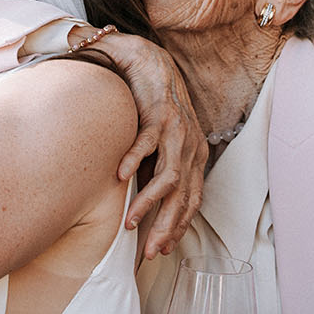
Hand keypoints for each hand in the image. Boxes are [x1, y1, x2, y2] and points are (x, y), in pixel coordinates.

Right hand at [88, 29, 205, 254]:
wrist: (150, 61)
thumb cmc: (151, 107)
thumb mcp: (159, 144)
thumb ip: (153, 170)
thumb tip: (138, 203)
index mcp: (194, 155)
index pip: (192, 200)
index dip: (179, 226)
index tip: (162, 249)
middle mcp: (190, 146)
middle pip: (183, 196)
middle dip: (167, 227)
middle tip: (151, 252)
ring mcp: (176, 131)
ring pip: (169, 176)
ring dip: (149, 203)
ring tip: (130, 223)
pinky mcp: (158, 114)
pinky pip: (147, 142)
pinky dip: (134, 159)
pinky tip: (119, 175)